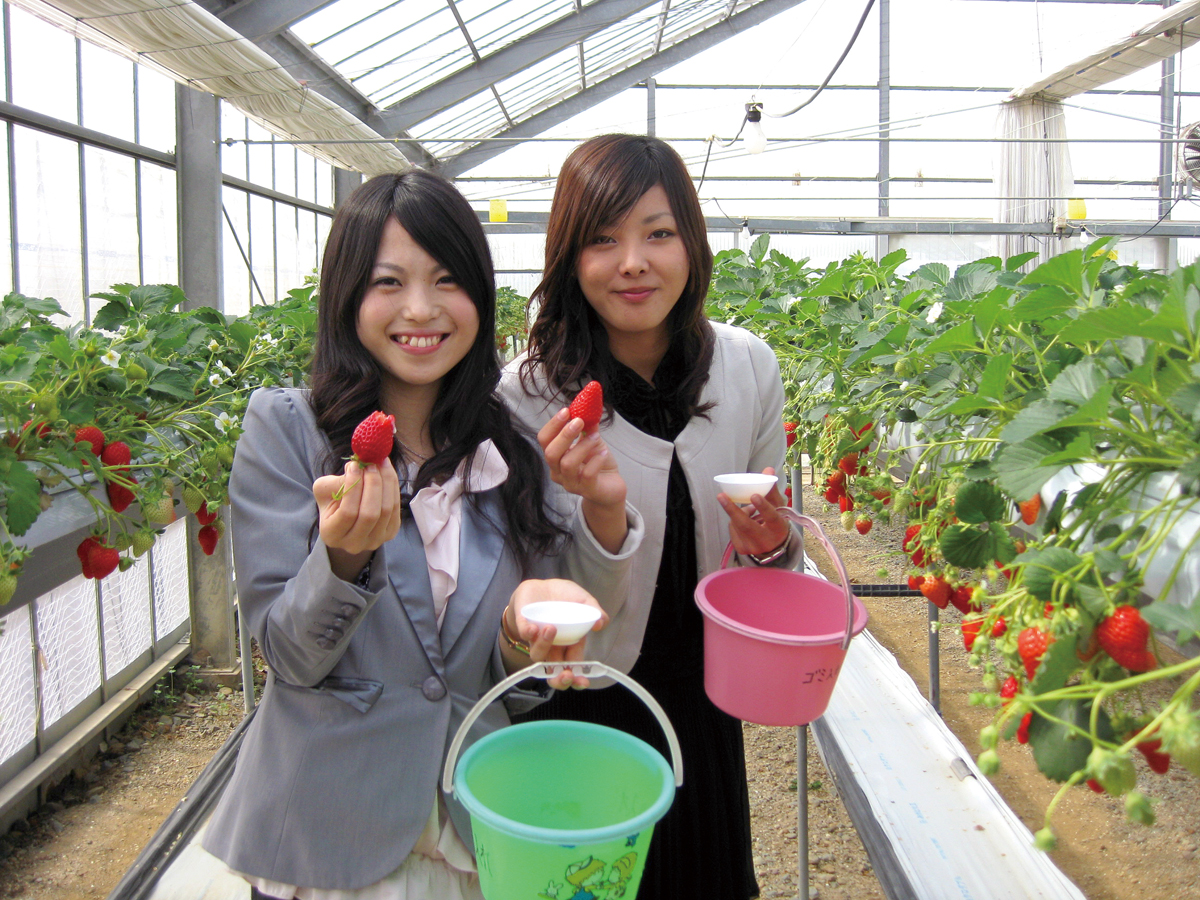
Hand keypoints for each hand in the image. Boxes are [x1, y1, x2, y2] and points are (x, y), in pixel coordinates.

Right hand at [314, 459, 402, 577]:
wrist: (347, 517)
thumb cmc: (332, 502)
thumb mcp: (324, 491)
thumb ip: (336, 481)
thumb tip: (359, 466)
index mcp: (332, 535)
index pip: (347, 512)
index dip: (354, 487)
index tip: (354, 465)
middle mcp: (354, 544)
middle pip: (370, 513)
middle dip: (373, 483)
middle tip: (371, 462)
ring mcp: (375, 540)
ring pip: (386, 510)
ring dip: (386, 482)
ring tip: (380, 462)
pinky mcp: (391, 532)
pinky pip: (396, 508)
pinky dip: (393, 487)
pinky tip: (387, 472)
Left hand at [505, 578, 608, 689]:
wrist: (545, 586)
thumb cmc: (567, 598)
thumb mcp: (585, 602)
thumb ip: (595, 611)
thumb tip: (601, 623)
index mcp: (571, 644)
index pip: (573, 667)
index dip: (577, 679)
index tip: (583, 681)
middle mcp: (553, 646)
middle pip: (553, 672)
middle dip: (559, 679)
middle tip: (566, 674)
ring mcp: (538, 637)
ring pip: (538, 654)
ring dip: (545, 646)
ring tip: (551, 629)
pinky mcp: (524, 625)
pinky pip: (524, 634)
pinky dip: (528, 633)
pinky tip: (534, 628)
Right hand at [538, 409, 628, 553]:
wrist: (611, 488)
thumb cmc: (597, 464)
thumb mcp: (592, 441)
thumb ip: (587, 426)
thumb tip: (587, 405)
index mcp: (555, 457)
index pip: (544, 440)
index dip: (553, 425)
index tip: (566, 411)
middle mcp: (558, 472)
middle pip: (551, 453)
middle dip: (564, 435)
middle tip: (579, 421)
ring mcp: (571, 483)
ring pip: (567, 464)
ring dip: (582, 446)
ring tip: (596, 437)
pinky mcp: (587, 490)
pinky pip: (587, 474)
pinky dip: (596, 460)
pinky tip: (604, 452)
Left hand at [717, 466, 791, 557]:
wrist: (773, 547)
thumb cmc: (775, 522)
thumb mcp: (777, 507)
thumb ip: (771, 489)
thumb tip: (768, 469)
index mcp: (779, 529)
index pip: (772, 518)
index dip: (763, 507)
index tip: (754, 495)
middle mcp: (766, 542)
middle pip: (746, 525)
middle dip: (733, 510)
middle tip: (721, 496)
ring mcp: (752, 547)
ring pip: (737, 525)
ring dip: (738, 512)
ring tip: (749, 509)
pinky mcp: (741, 549)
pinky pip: (733, 529)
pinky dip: (735, 521)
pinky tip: (745, 520)